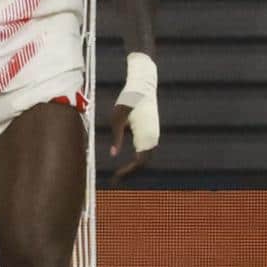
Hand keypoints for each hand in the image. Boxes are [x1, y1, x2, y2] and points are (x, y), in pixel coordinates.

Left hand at [108, 51, 158, 182]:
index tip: (116, 177)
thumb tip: (113, 155)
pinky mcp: (152, 132)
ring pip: (146, 157)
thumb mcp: (116, 120)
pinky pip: (146, 150)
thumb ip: (116, 138)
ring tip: (119, 174)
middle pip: (143, 162)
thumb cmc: (127, 101)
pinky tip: (126, 163)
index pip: (139, 161)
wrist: (143, 87)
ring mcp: (154, 135)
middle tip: (115, 179)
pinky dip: (137, 158)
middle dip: (130, 172)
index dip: (128, 171)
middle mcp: (153, 137)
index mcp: (145, 135)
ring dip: (134, 167)